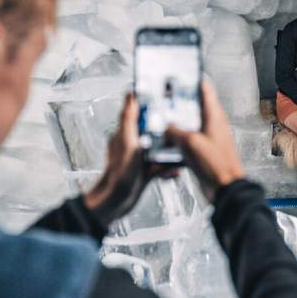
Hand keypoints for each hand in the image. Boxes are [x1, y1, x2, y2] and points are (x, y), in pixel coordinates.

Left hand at [84, 93, 171, 226]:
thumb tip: (130, 96)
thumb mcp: (127, 142)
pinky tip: (174, 170)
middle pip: (154, 130)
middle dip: (167, 130)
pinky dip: (169, 167)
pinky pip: (161, 165)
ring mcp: (140, 158)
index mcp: (126, 133)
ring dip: (170, 152)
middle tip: (179, 127)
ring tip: (180, 152)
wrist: (117, 201)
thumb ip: (129, 120)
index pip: (138, 112)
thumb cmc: (118, 174)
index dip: (151, 104)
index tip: (164, 98)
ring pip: (160, 149)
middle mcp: (133, 144)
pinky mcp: (145, 171)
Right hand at [167, 81, 245, 199]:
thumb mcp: (191, 143)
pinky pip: (188, 139)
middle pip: (195, 105)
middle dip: (180, 101)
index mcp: (215, 116)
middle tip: (166, 96)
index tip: (182, 72)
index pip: (205, 89)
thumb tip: (166, 127)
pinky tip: (168, 140)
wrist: (225, 188)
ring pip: (190, 122)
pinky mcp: (203, 150)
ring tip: (163, 118)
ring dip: (177, 121)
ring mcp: (208, 137)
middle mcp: (213, 124)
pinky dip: (178, 137)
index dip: (193, 78)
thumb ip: (176, 131)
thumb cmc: (217, 166)